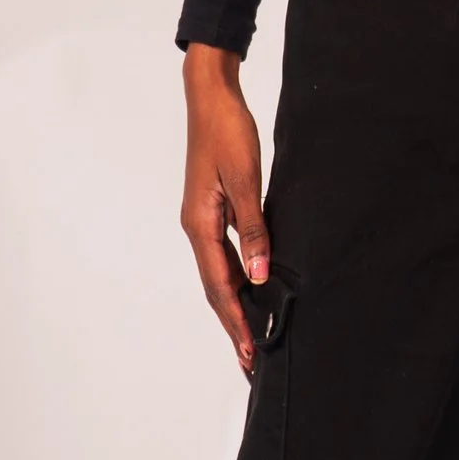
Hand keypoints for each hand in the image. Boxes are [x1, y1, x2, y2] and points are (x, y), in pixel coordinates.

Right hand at [181, 42, 269, 373]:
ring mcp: (203, 220)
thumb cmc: (227, 133)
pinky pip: (224, 255)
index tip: (248, 352)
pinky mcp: (213, 210)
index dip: (235, 320)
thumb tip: (261, 275)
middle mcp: (197, 228)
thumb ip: (254, 230)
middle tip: (249, 362)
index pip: (220, 286)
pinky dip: (237, 279)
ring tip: (251, 336)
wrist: (211, 97)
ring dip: (235, 306)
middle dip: (233, 325)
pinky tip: (251, 289)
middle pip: (216, 288)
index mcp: (200, 225)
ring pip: (219, 274)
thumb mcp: (246, 181)